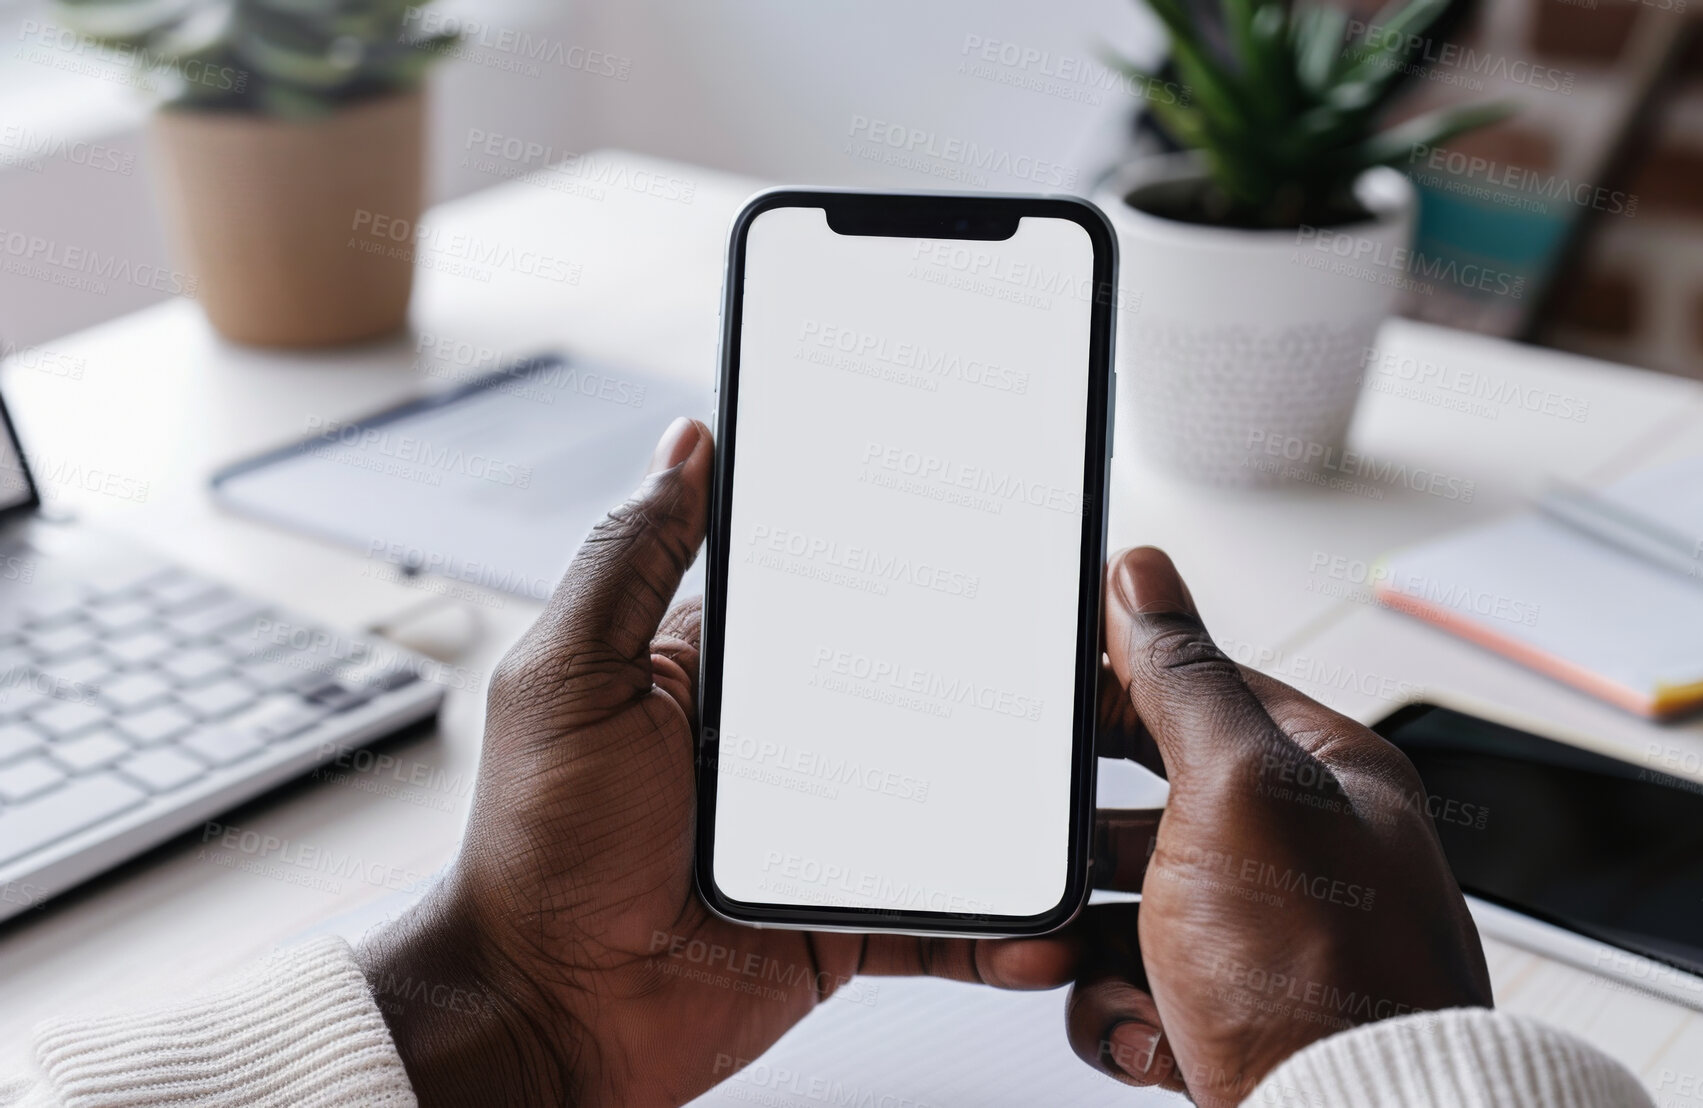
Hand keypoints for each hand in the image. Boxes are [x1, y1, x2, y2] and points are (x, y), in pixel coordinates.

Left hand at [357, 418, 1079, 1107]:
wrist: (547, 1014)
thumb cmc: (534, 851)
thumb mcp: (569, 678)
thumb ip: (630, 560)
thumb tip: (684, 447)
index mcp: (722, 675)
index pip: (834, 600)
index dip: (906, 572)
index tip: (990, 541)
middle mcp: (781, 750)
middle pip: (910, 698)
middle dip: (990, 687)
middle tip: (1078, 672)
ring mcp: (820, 839)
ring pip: (945, 804)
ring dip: (1010, 805)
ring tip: (1082, 795)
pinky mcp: (842, 920)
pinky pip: (938, 918)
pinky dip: (991, 926)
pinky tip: (1036, 922)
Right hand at [1068, 547, 1490, 1101]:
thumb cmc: (1325, 975)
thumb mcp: (1239, 789)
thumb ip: (1183, 680)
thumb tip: (1146, 577)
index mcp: (1323, 776)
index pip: (1204, 692)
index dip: (1122, 685)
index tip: (1054, 690)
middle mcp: (1297, 855)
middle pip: (1150, 811)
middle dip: (1093, 846)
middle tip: (1059, 852)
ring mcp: (1260, 943)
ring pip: (1121, 909)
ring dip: (1093, 945)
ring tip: (1109, 966)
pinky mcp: (1225, 1019)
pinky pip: (1128, 992)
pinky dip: (1118, 1016)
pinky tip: (1153, 1032)